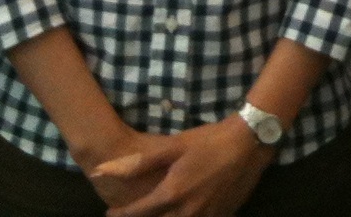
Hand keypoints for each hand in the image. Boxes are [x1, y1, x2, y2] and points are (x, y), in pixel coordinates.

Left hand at [95, 116, 270, 216]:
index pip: (138, 214)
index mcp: (172, 194)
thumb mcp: (172, 147)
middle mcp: (187, 212)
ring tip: (155, 213)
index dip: (121, 215)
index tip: (110, 214)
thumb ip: (138, 162)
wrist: (247, 145)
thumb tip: (103, 170)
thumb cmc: (207, 142)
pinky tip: (181, 212)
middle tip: (129, 216)